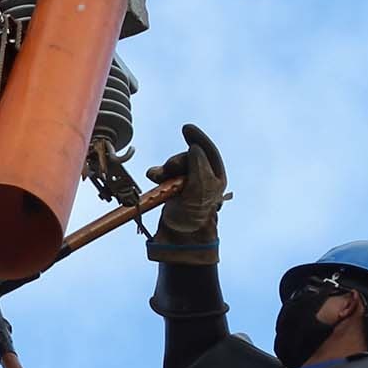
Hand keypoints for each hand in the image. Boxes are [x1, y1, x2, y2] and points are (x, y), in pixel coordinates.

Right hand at [144, 123, 226, 240]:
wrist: (181, 238)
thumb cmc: (195, 215)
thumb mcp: (201, 188)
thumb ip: (199, 165)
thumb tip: (194, 148)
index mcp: (215, 177)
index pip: (207, 152)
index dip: (198, 138)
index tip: (186, 128)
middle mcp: (202, 179)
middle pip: (187, 157)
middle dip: (176, 161)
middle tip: (169, 170)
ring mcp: (186, 185)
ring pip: (173, 166)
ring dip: (164, 168)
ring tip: (156, 176)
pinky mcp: (171, 192)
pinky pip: (163, 176)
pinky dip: (157, 174)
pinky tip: (152, 177)